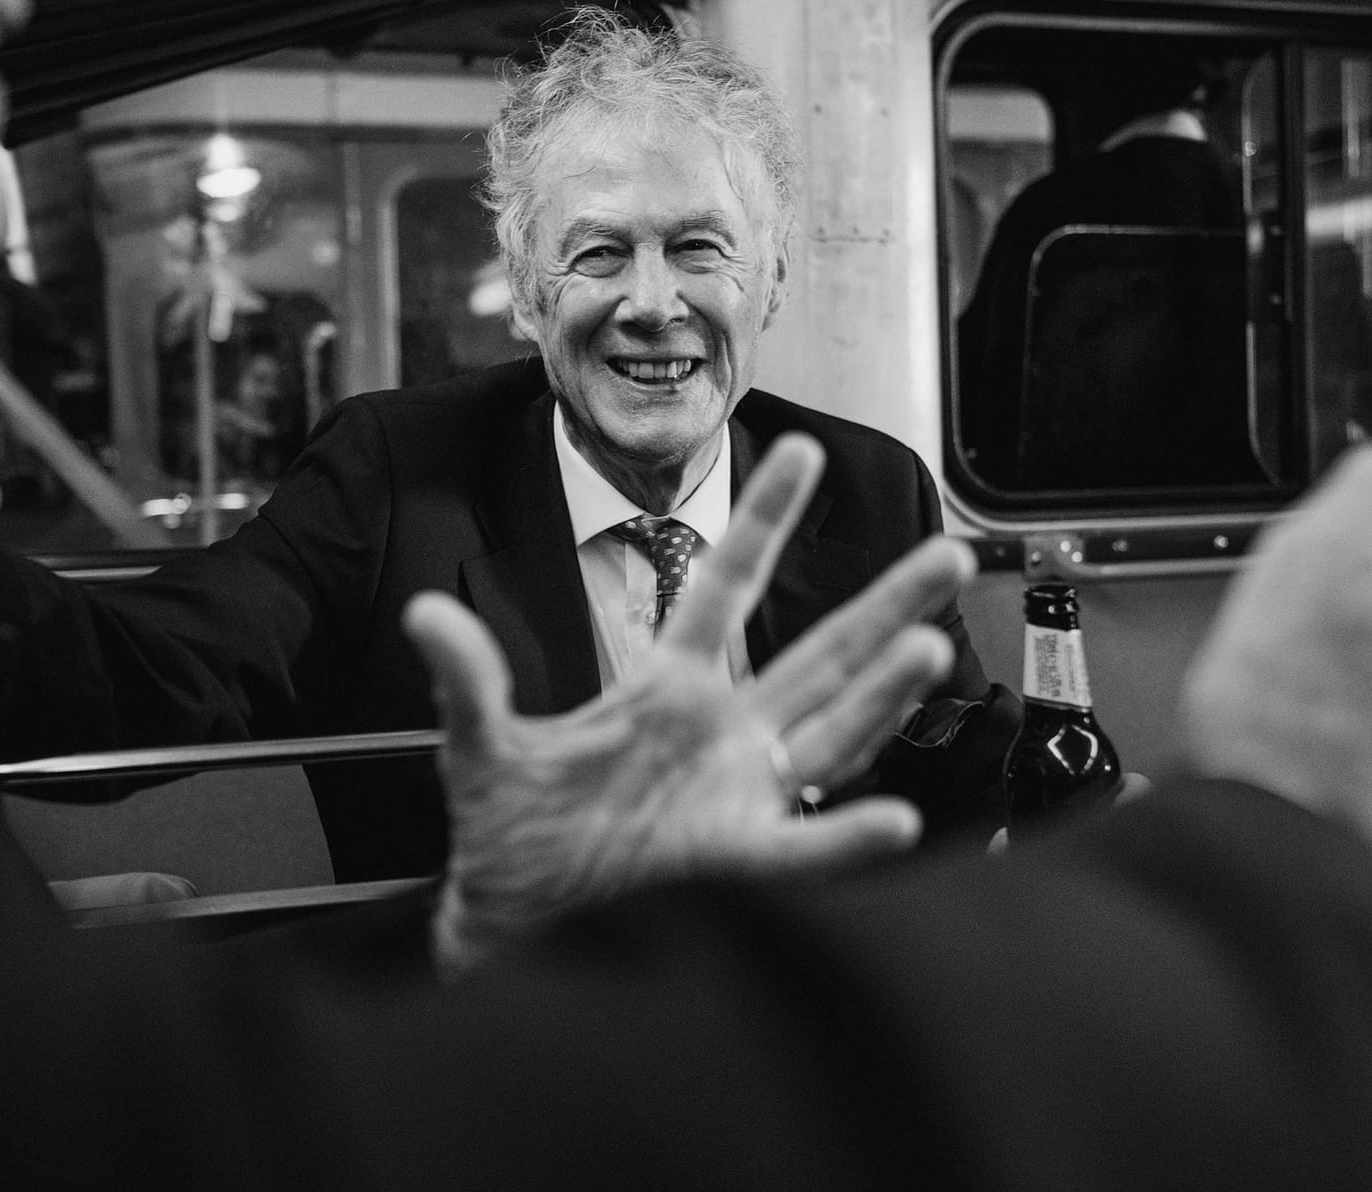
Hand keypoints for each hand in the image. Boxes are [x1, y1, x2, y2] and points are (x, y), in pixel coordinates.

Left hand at [406, 434, 973, 976]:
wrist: (515, 920)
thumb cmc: (513, 835)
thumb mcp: (481, 747)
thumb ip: (467, 679)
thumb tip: (426, 615)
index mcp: (668, 688)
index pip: (728, 585)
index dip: (765, 519)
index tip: (798, 451)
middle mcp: (722, 732)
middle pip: (821, 653)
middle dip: (884, 604)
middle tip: (945, 550)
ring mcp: (738, 793)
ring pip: (831, 730)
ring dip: (882, 693)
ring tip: (930, 644)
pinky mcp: (736, 857)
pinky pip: (803, 845)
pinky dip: (846, 836)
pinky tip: (893, 820)